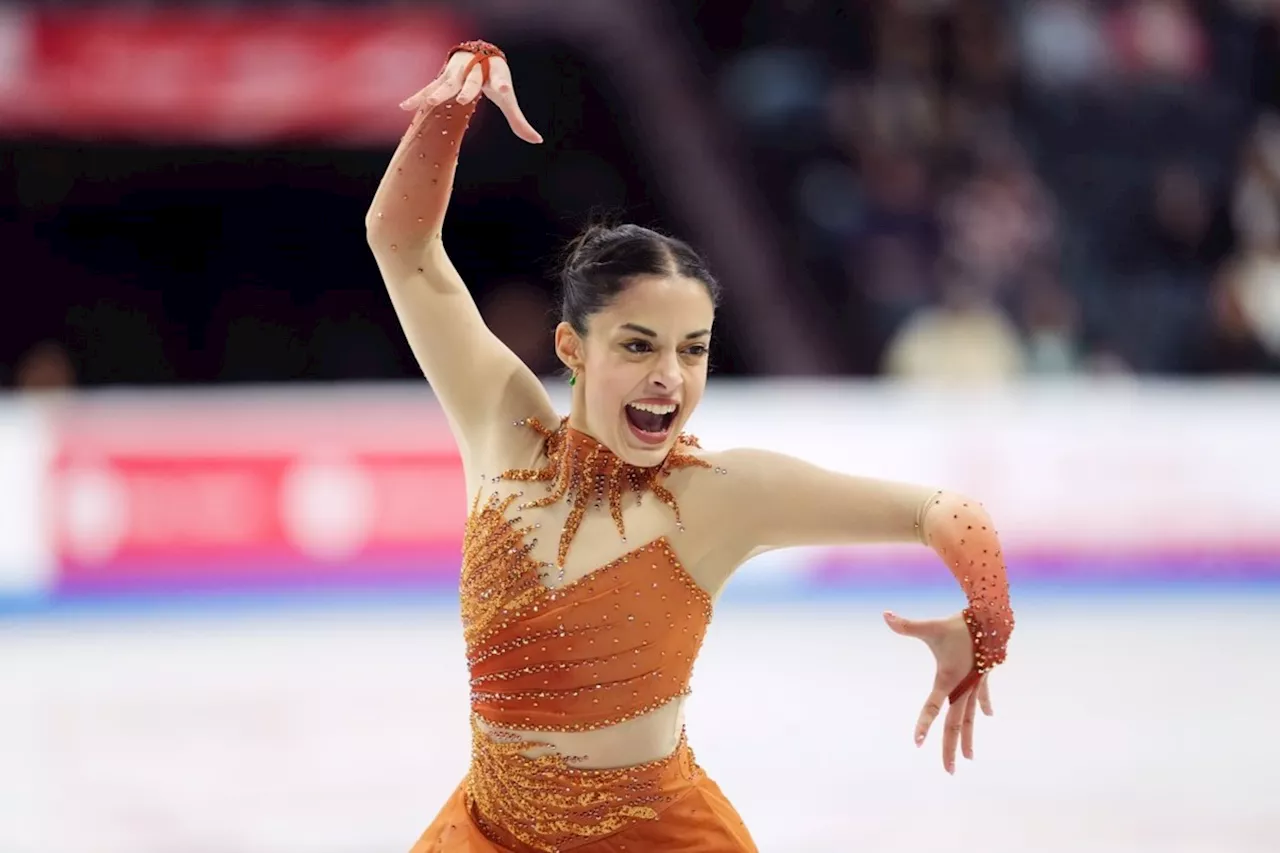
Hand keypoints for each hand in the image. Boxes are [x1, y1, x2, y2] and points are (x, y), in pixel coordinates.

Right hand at [399, 47, 542, 143]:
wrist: (478, 54)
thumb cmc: (494, 79)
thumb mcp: (508, 99)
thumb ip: (518, 120)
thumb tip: (537, 141)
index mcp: (495, 75)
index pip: (500, 81)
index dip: (502, 86)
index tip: (504, 91)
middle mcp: (474, 71)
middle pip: (470, 81)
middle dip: (466, 89)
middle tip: (463, 99)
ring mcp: (456, 74)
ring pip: (446, 83)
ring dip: (438, 93)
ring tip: (429, 103)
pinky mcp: (442, 79)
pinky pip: (428, 88)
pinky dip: (417, 97)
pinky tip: (404, 106)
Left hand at [884, 610, 993, 774]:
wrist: (991, 618)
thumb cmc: (959, 625)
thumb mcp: (931, 627)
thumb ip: (907, 625)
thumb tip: (885, 615)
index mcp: (948, 680)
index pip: (933, 707)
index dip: (924, 724)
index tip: (917, 742)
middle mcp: (963, 687)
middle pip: (955, 724)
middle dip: (950, 748)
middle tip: (948, 771)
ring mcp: (975, 684)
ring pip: (970, 717)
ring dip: (968, 737)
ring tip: (968, 758)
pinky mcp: (983, 675)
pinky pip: (982, 696)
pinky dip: (984, 706)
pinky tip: (988, 717)